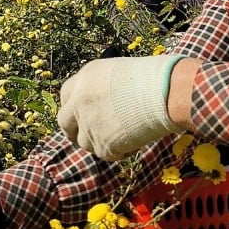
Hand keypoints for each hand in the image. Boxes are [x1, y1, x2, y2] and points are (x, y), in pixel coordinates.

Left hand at [57, 54, 185, 160]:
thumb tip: (106, 104)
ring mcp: (87, 125)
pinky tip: (137, 141)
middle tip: (93, 134)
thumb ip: (103, 88)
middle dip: (76, 131)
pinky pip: (107, 154)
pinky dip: (121, 151)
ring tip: (127, 133)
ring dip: (101, 142)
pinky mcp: (101, 145)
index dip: (75, 108)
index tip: (84, 114)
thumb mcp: (119, 73)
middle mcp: (78, 102)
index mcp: (83, 79)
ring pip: (85, 143)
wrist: (163, 91)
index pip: (66, 97)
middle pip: (65, 123)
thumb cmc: (152, 77)